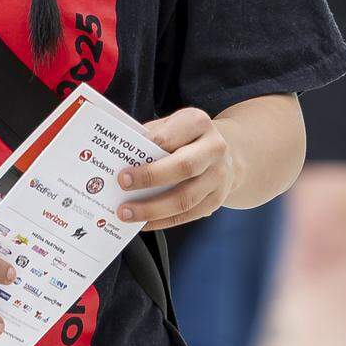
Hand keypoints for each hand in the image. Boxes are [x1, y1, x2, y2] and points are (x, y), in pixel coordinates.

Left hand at [116, 107, 236, 232]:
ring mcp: (219, 176)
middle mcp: (214, 148)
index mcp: (198, 123)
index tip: (124, 164)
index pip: (169, 137)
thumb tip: (120, 159)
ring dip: (153, 209)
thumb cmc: (186, 137)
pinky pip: (189, 215)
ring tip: (127, 213)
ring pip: (186, 198)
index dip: (146, 150)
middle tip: (122, 185)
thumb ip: (150, 137)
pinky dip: (164, 221)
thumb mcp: (170, 126)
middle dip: (149, 178)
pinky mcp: (217, 199)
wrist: (226, 151)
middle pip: (183, 167)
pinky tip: (144, 223)